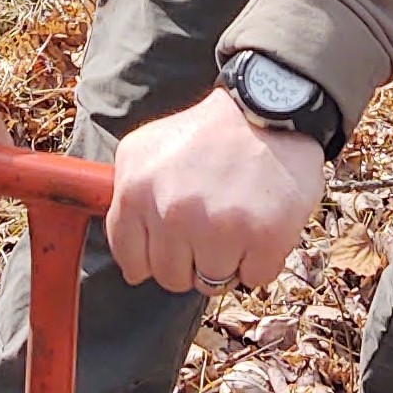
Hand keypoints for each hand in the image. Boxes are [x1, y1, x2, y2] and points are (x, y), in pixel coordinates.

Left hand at [107, 88, 324, 294]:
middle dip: (191, 259)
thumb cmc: (206, 134)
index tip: (172, 243)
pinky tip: (261, 226)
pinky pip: (255, 278)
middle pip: (173, 278)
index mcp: (137, 191)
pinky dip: (260, 260)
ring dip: (227, 260)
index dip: (154, 257)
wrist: (267, 110)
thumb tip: (130, 260)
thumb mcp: (144, 148)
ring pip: (213, 282)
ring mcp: (219, 228)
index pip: (133, 262)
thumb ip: (125, 197)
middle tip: (209, 225)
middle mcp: (174, 213)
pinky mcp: (264, 237)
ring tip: (236, 220)